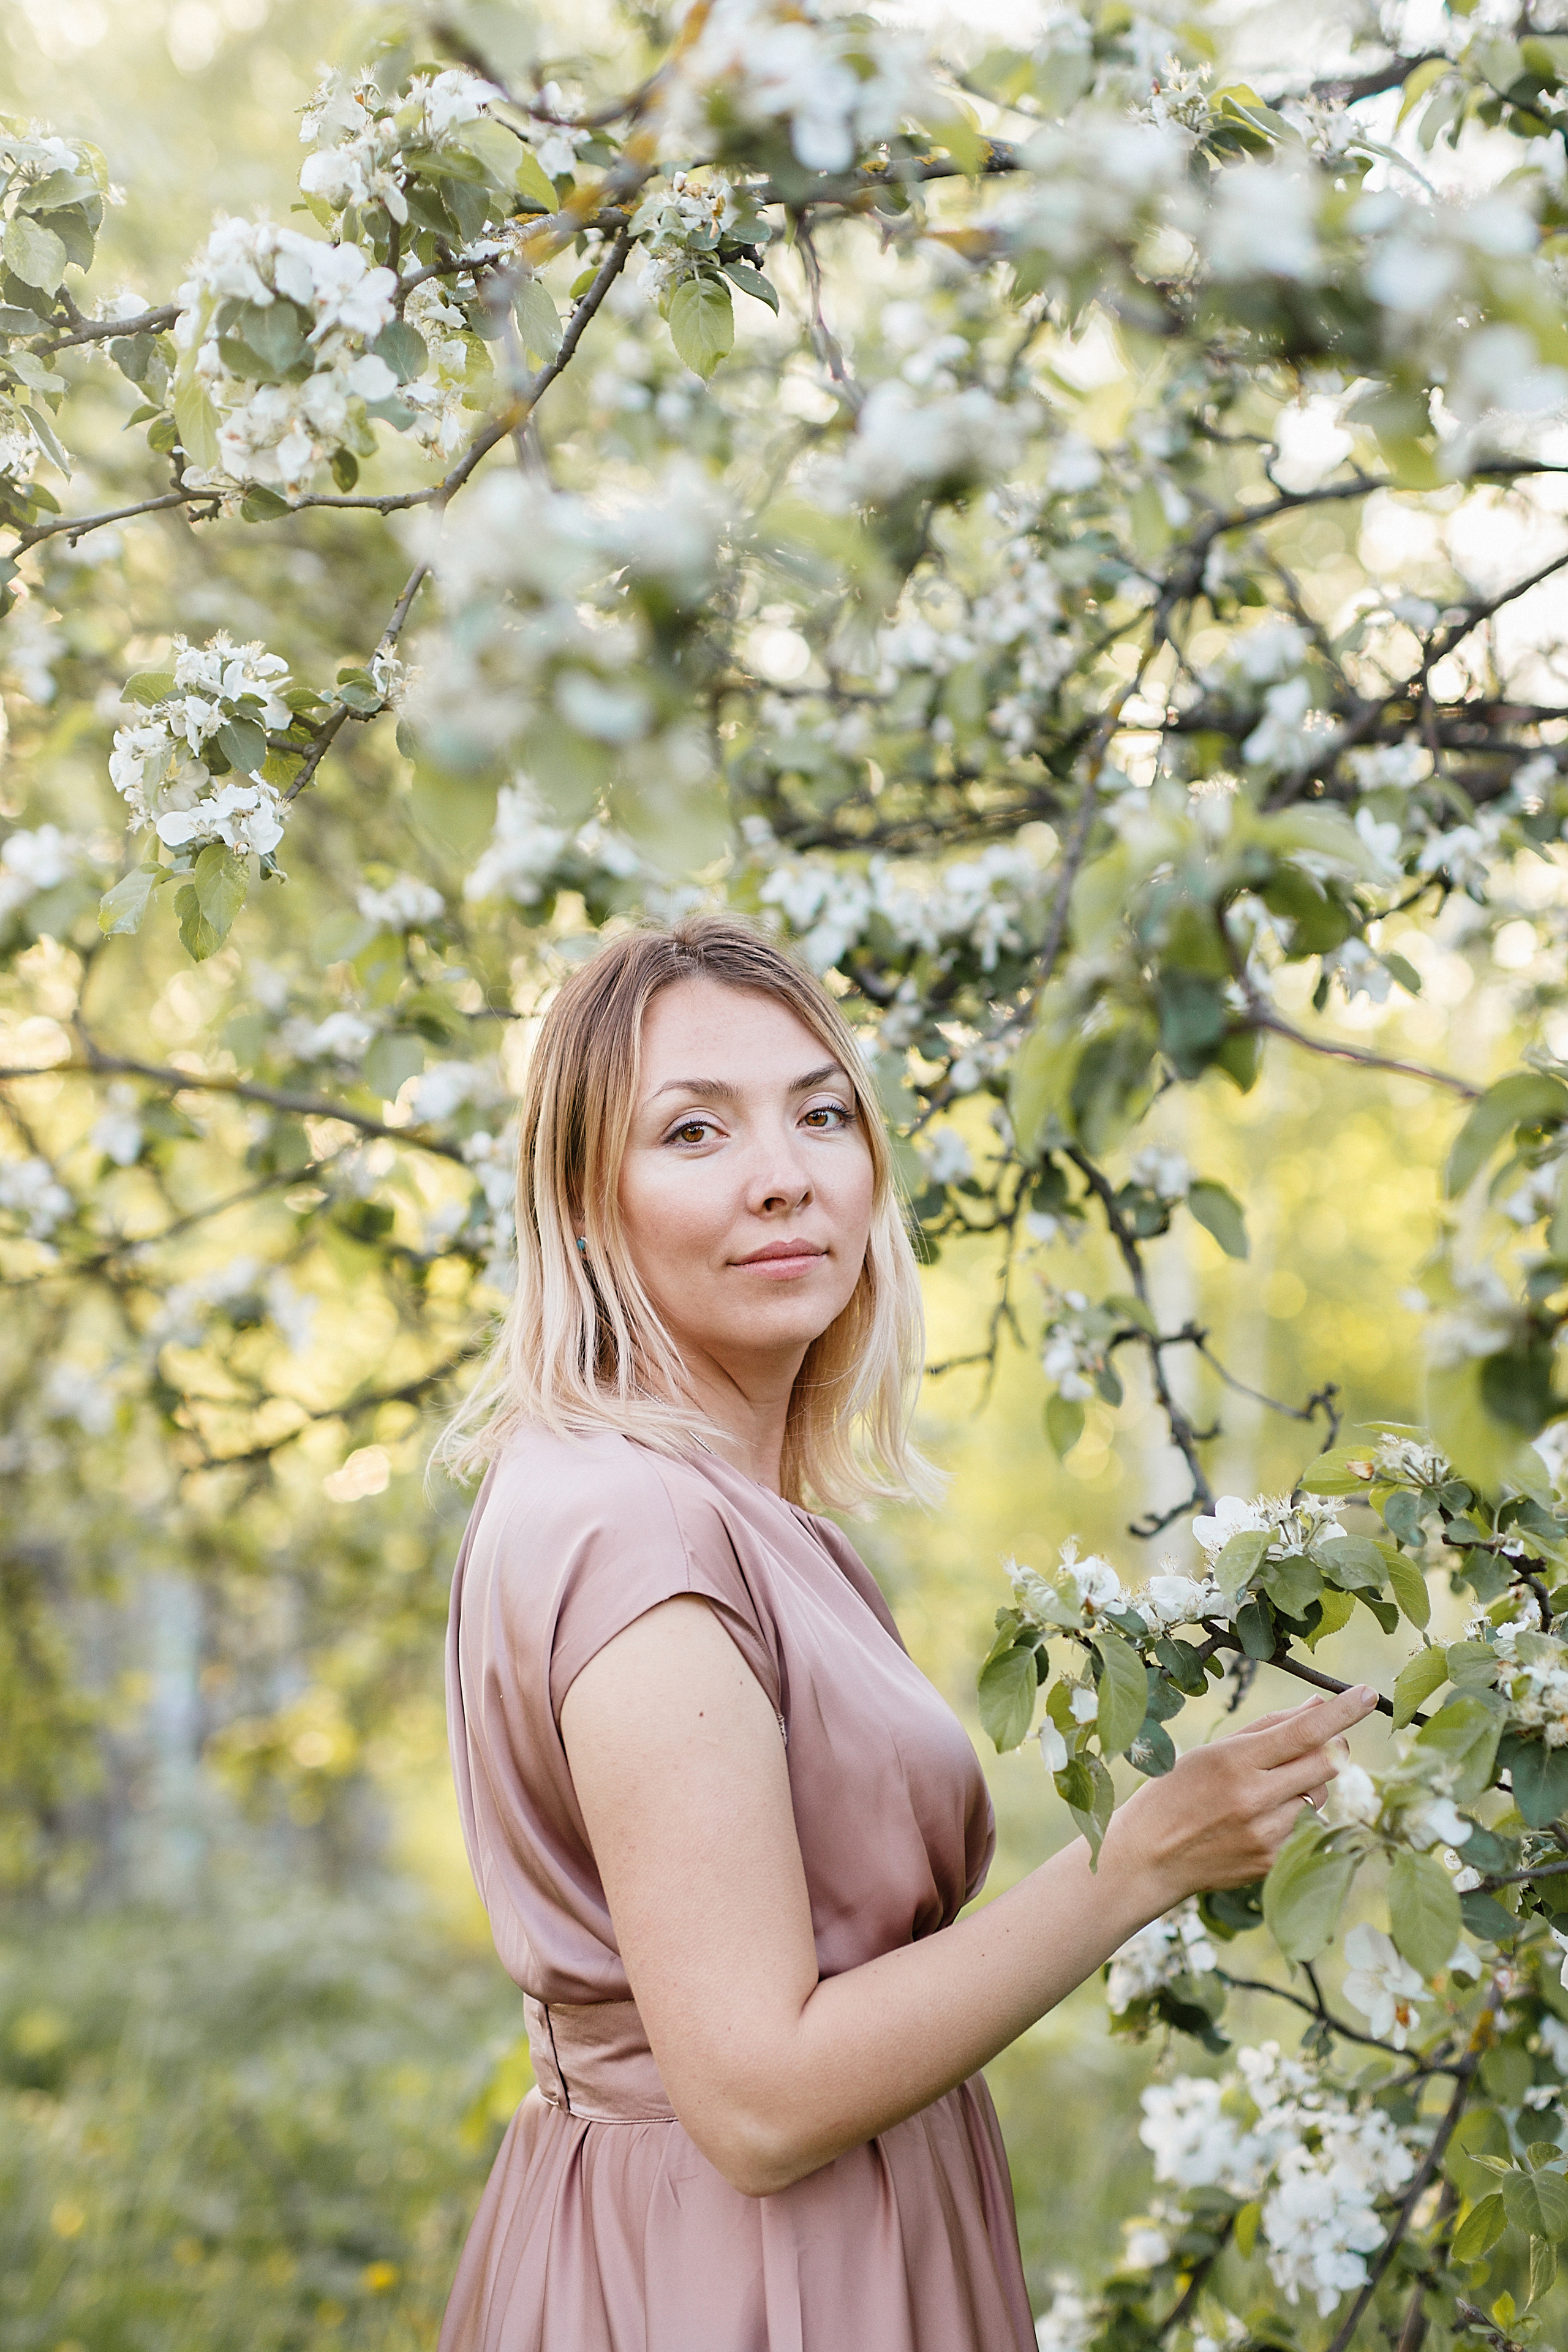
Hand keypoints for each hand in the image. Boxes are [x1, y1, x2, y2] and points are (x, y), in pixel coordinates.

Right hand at [1101, 1685, 1377, 1907]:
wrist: (1149, 1858)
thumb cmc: (1177, 1792)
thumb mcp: (1213, 1750)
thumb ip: (1268, 1728)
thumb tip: (1317, 1707)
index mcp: (1236, 1762)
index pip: (1303, 1732)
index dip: (1341, 1713)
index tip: (1367, 1694)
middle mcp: (1255, 1799)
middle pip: (1326, 1765)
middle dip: (1335, 1748)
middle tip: (1323, 1743)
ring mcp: (1266, 1834)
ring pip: (1315, 1796)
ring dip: (1302, 1786)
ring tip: (1259, 1794)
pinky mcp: (1271, 1861)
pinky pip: (1299, 1827)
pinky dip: (1286, 1816)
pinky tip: (1249, 1823)